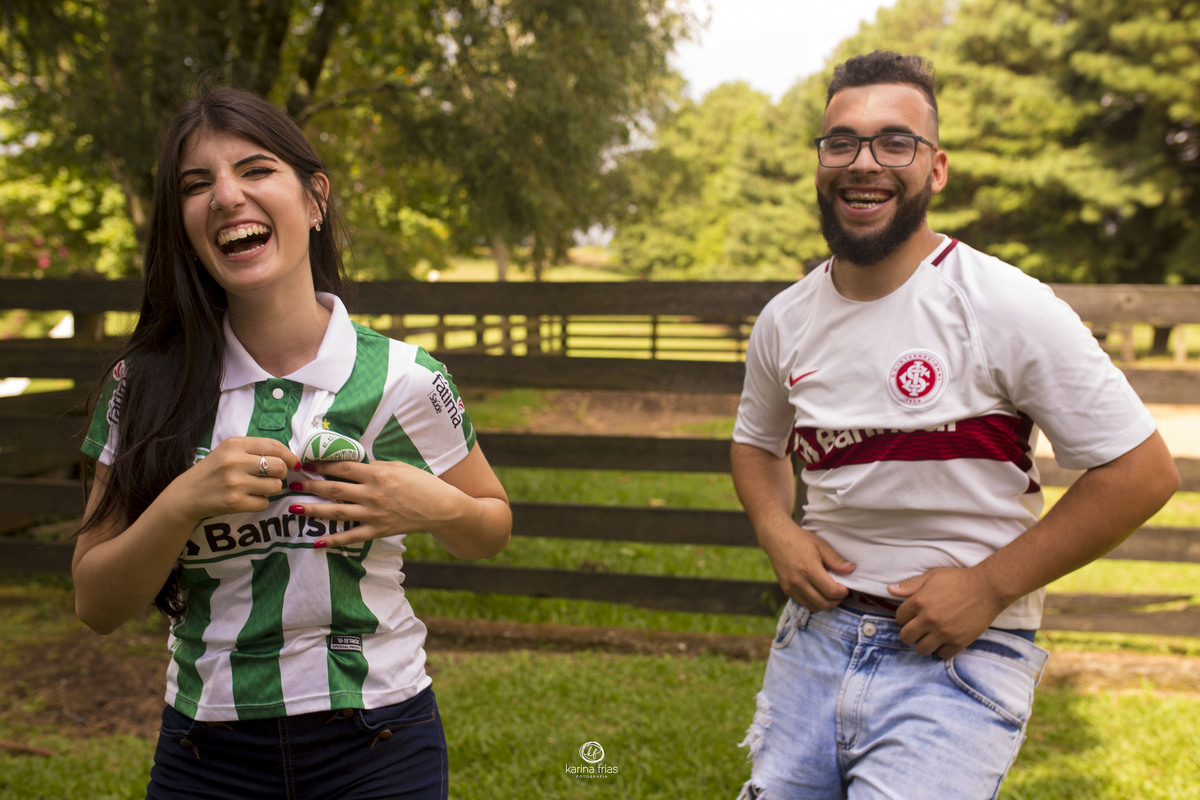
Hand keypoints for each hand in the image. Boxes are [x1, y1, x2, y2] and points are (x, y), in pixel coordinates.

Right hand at [170, 436, 294, 520]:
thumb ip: (255, 450)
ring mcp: (235, 483)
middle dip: (282, 473)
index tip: (293, 463)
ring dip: (272, 489)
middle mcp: (235, 461)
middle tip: (273, 477)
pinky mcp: (234, 502)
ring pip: (275, 486)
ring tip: (258, 487)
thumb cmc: (213, 471)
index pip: (274, 446)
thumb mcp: (229, 451)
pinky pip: (264, 503)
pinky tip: (248, 498)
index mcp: (235, 444)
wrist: (187, 495)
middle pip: (279, 466)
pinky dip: (260, 502)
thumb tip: (289, 458)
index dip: (289, 456)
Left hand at [289, 459, 467, 546]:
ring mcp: (374, 513)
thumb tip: (353, 463)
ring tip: (295, 507)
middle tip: (292, 483)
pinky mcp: (378, 530)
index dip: (322, 465)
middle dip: (310, 486)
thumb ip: (375, 466)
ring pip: (337, 512)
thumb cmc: (422, 483)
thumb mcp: (399, 466)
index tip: (306, 463)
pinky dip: (334, 540)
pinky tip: (318, 542)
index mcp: (377, 473)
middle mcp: (372, 493)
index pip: (342, 467)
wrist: (441, 508)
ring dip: (314, 510)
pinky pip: (351, 536)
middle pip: (334, 489)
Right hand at [764, 522, 855, 611]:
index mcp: (809, 570)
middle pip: (823, 603)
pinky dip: (813, 602)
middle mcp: (798, 582)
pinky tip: (817, 592)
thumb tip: (851, 569)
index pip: (831, 591)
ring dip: (825, 604)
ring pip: (813, 607)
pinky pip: (803, 603)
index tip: (845, 587)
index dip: (842, 592)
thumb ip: (836, 560)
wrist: (776, 538)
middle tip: (840, 592)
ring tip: (830, 594)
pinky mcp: (785, 589)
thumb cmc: (800, 540)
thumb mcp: (821, 545)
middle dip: (836, 601)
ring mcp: (790, 587)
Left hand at [888, 567, 1005, 657]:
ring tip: (930, 637)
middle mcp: (928, 619)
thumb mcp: (932, 576)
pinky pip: (942, 655)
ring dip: (923, 644)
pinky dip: (941, 650)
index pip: (899, 618)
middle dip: (910, 633)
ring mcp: (943, 632)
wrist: (987, 588)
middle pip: (906, 636)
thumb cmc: (958, 580)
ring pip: (921, 649)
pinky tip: (944, 642)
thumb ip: (910, 585)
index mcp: (919, 602)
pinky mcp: (958, 641)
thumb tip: (890, 590)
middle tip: (918, 629)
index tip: (912, 616)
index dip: (904, 617)